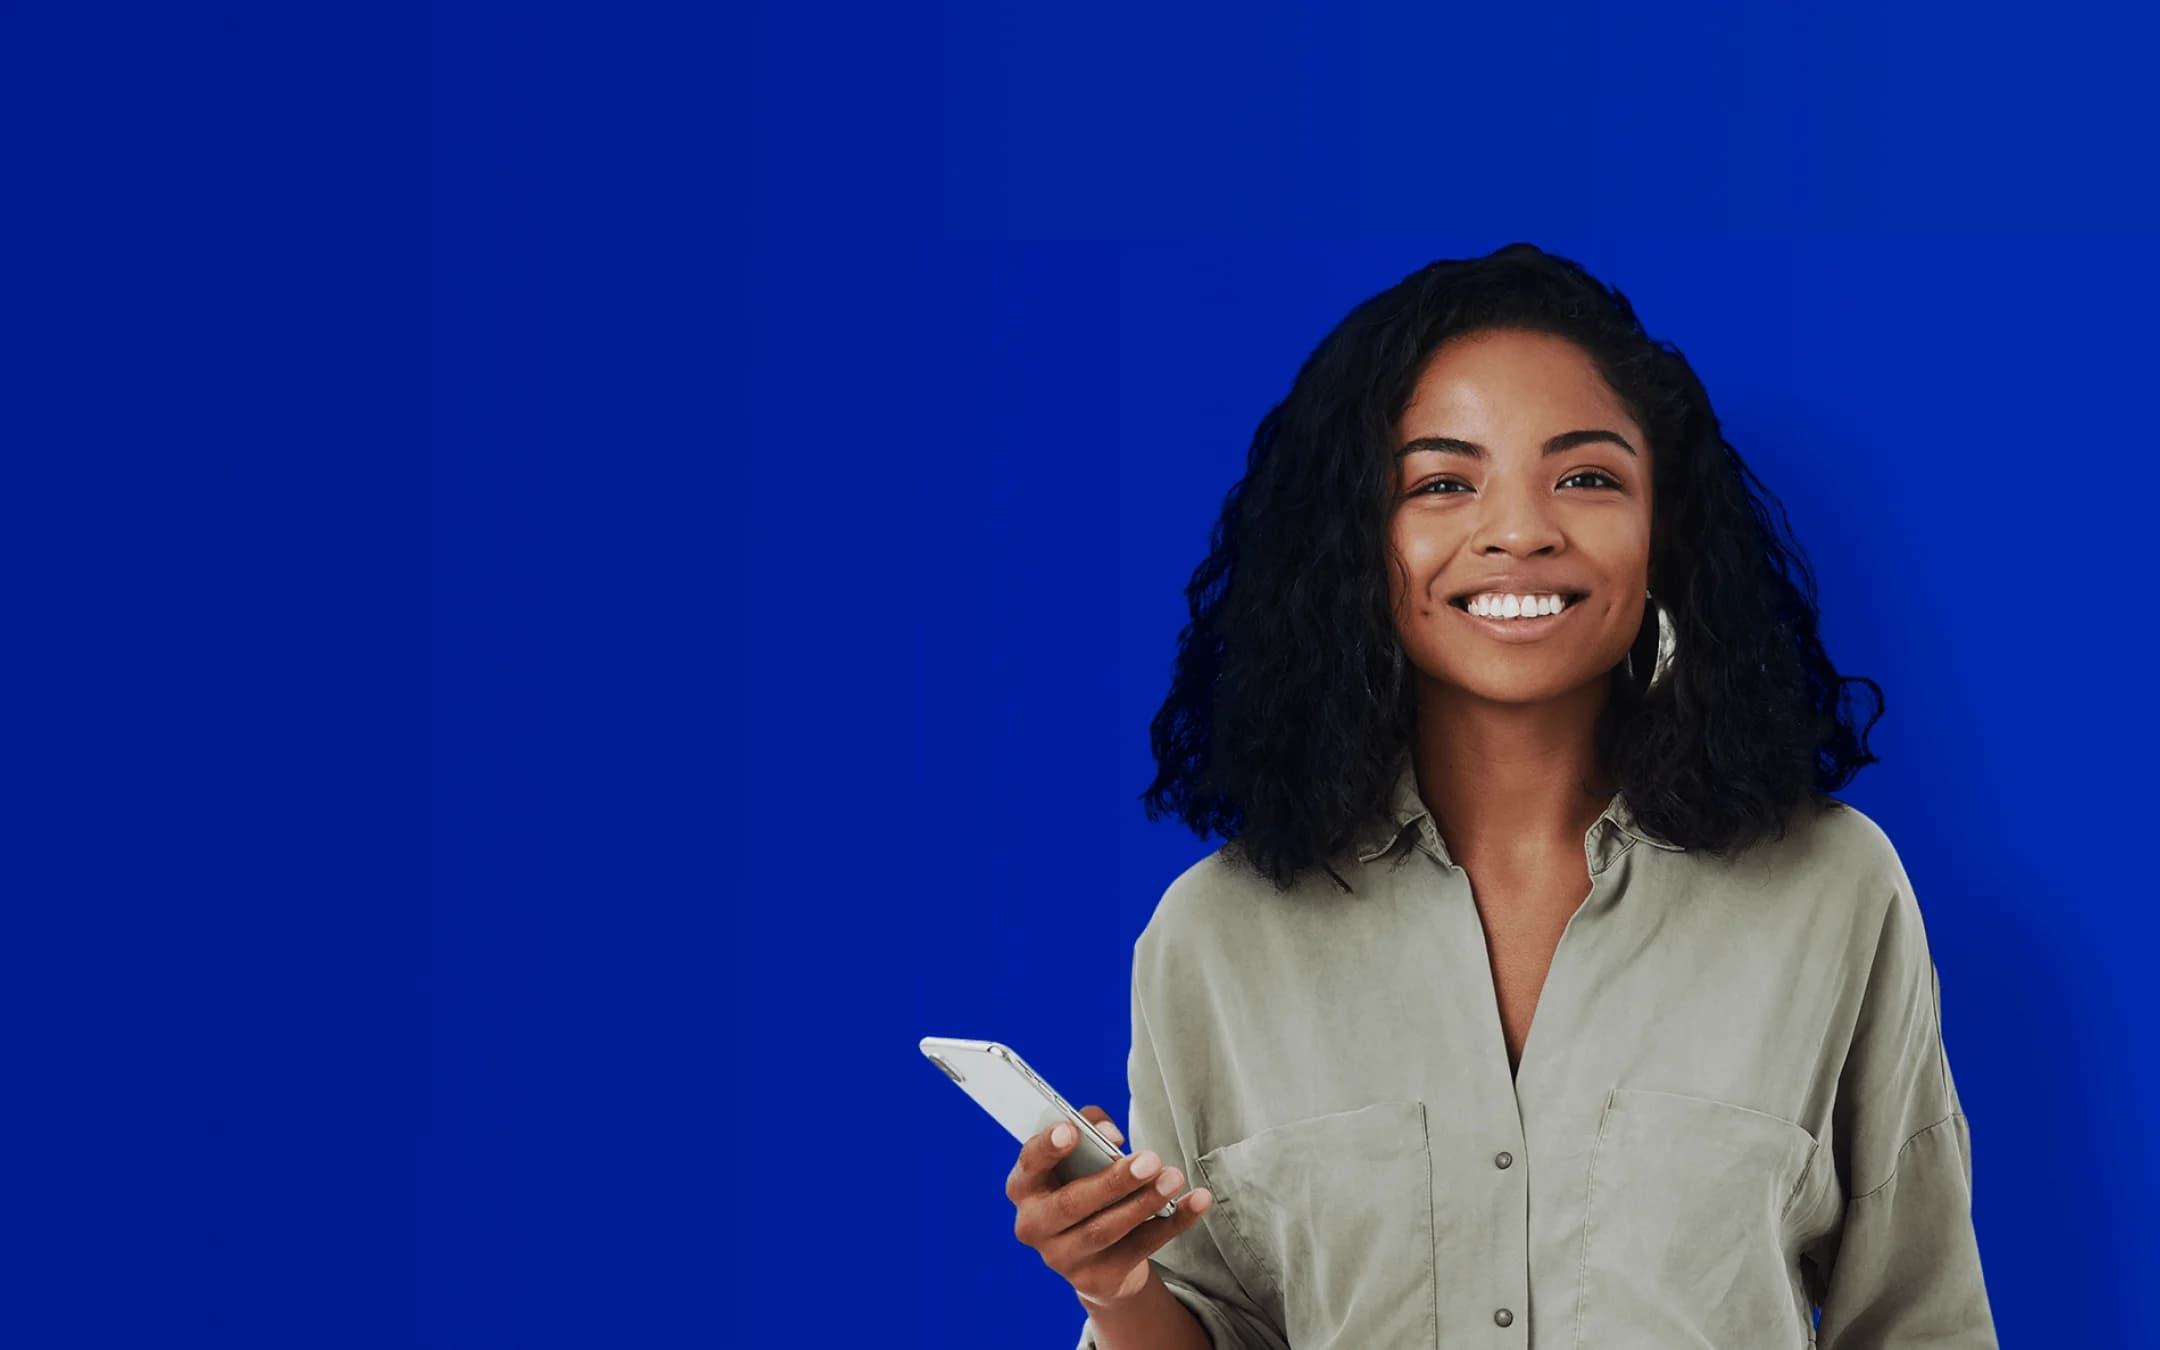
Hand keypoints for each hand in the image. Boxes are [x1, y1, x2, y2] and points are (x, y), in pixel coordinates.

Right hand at [1008, 1105, 1216, 1311]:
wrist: (1095, 1253)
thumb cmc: (1083, 1185)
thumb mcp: (1079, 1157)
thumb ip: (1091, 1131)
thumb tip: (1111, 1137)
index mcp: (1024, 1188)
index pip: (1029, 1166)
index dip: (1047, 1148)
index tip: (1071, 1130)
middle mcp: (1035, 1225)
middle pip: (1072, 1204)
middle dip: (1114, 1181)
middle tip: (1150, 1159)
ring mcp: (1063, 1258)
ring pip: (1106, 1230)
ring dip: (1145, 1202)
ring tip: (1173, 1177)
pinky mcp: (1097, 1278)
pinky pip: (1140, 1249)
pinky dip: (1173, 1223)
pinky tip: (1196, 1201)